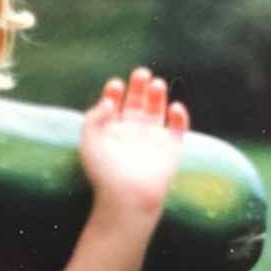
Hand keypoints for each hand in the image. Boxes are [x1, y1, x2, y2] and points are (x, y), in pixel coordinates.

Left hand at [80, 67, 189, 217]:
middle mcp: (131, 133)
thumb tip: (108, 100)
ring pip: (157, 109)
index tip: (115, 86)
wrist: (128, 197)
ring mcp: (152, 139)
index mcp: (110, 132)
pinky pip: (179, 127)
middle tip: (141, 73)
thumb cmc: (105, 172)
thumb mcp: (89, 141)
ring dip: (157, 94)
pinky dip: (180, 115)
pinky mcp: (171, 148)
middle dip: (139, 85)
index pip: (113, 104)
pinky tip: (173, 108)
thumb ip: (94, 116)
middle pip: (136, 102)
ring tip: (156, 84)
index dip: (114, 92)